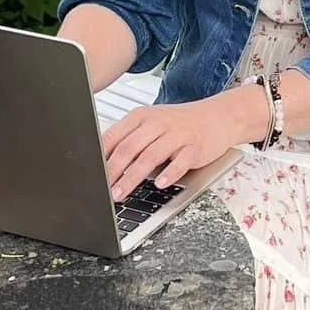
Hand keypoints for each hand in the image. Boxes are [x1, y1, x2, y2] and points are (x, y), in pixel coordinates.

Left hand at [103, 89, 262, 200]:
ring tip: (121, 193)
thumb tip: (102, 162)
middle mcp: (157, 123)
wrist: (218, 116)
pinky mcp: (195, 147)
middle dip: (113, 172)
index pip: (114, 137)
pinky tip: (160, 184)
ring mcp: (177, 134)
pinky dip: (169, 173)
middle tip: (103, 191)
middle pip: (129, 148)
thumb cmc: (180, 125)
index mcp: (141, 117)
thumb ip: (129, 140)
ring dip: (133, 177)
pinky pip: (180, 161)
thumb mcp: (151, 126)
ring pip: (150, 156)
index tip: (91, 176)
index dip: (101, 158)